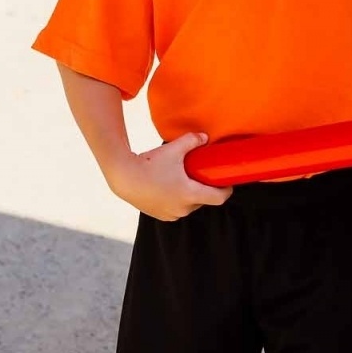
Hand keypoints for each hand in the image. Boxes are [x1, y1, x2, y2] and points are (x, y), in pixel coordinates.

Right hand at [107, 131, 231, 220]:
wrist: (124, 177)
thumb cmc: (149, 164)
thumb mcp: (174, 149)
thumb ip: (192, 140)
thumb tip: (205, 137)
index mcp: (190, 194)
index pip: (218, 198)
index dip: (226, 190)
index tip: (227, 182)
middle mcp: (183, 208)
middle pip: (203, 201)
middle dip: (205, 189)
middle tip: (202, 175)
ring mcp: (171, 214)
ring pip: (190, 206)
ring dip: (191, 196)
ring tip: (185, 181)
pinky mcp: (161, 216)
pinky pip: (177, 209)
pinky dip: (178, 201)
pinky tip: (172, 189)